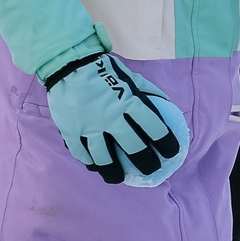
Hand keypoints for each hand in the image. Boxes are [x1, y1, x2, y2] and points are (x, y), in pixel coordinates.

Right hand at [44, 51, 187, 186]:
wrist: (67, 62)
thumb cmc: (102, 69)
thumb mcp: (129, 75)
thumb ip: (147, 90)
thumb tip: (166, 103)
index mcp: (128, 102)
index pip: (154, 128)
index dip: (166, 143)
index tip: (172, 153)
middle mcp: (111, 117)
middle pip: (134, 148)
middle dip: (146, 163)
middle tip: (151, 170)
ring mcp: (89, 126)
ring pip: (104, 158)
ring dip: (113, 171)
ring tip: (117, 178)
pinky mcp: (70, 129)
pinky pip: (80, 152)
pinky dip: (88, 160)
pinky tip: (93, 165)